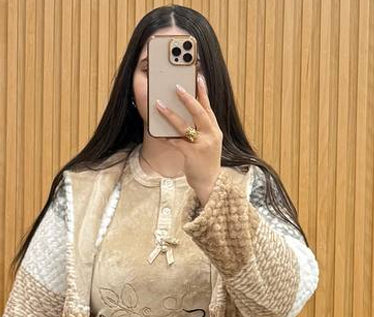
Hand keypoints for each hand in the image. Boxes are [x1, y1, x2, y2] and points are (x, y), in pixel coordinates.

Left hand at [154, 71, 222, 204]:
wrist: (211, 184)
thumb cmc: (206, 162)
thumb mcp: (210, 142)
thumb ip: (202, 127)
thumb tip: (185, 111)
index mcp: (215, 130)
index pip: (209, 107)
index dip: (203, 91)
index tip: (198, 76)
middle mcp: (211, 135)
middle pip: (199, 112)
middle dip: (187, 98)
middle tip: (176, 86)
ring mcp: (202, 145)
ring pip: (185, 126)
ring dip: (170, 114)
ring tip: (158, 104)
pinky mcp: (192, 155)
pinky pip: (176, 143)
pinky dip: (166, 137)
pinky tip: (158, 131)